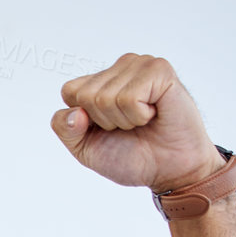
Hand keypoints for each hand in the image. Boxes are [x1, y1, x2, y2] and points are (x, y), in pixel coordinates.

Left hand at [52, 54, 223, 192]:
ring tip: (144, 120)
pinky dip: (140, 115)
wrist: (169, 171)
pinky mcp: (159, 69)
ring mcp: (139, 65)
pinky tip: (155, 113)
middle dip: (106, 122)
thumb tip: (76, 112)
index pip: (69, 91)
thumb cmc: (132, 157)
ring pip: (106, 97)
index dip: (83, 121)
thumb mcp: (86, 149)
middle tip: (130, 127)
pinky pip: (129, 98)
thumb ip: (66, 129)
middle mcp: (119, 68)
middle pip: (86, 96)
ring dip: (125, 120)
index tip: (107, 129)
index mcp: (99, 82)